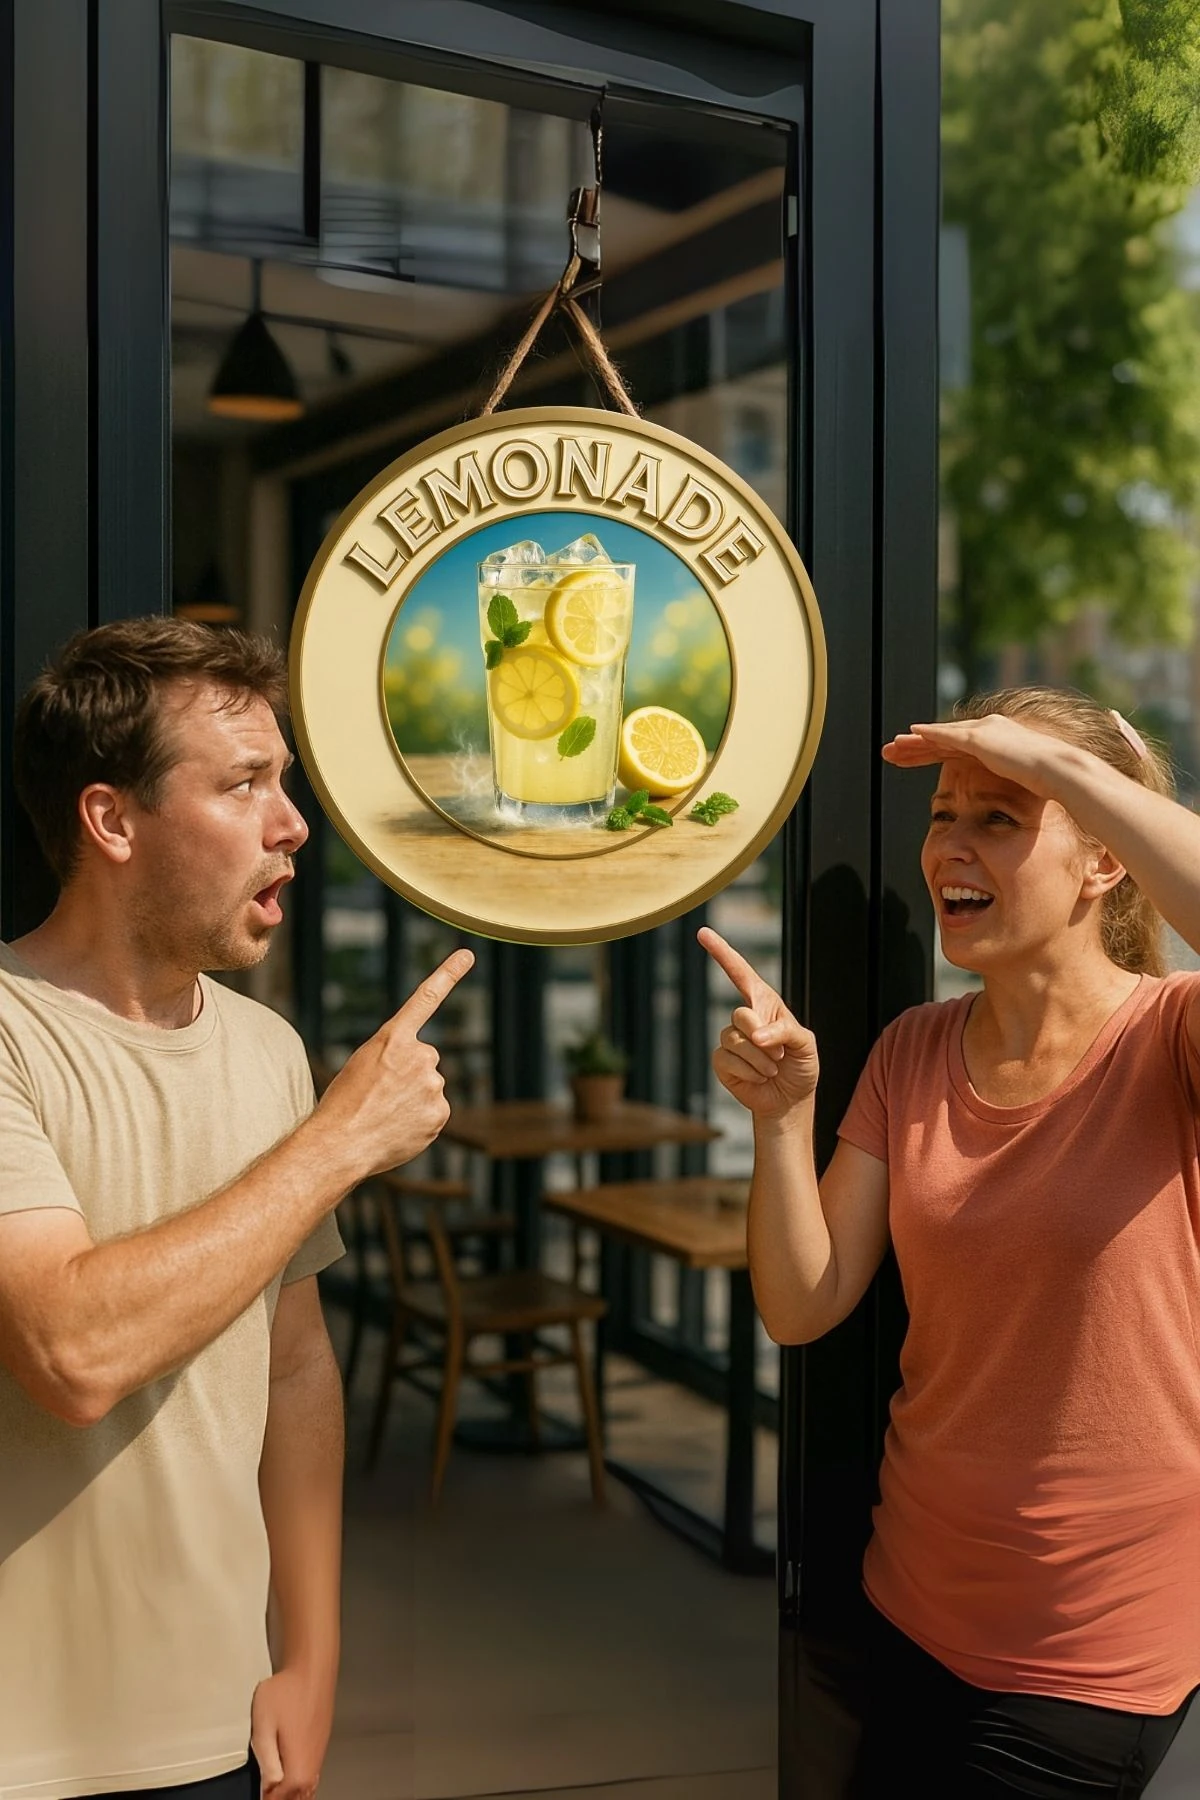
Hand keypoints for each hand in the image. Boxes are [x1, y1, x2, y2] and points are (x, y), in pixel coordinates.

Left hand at [251, 1667, 332, 1799]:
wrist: (312, 1668)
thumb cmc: (287, 1691)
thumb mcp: (263, 1727)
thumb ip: (266, 1761)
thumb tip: (268, 1785)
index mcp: (298, 1767)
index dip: (268, 1799)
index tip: (260, 1797)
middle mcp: (312, 1764)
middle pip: (298, 1797)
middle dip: (283, 1799)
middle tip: (269, 1794)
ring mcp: (318, 1753)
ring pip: (308, 1788)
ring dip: (293, 1794)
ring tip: (279, 1792)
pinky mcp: (320, 1742)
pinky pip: (312, 1775)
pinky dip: (302, 1785)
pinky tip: (295, 1782)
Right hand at [317, 949, 474, 1176]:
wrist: (340, 1143)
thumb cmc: (344, 1103)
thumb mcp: (363, 1064)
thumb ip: (397, 1058)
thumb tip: (425, 1077)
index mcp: (394, 1038)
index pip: (426, 999)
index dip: (448, 975)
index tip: (468, 955)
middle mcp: (421, 1056)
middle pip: (424, 1060)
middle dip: (409, 1073)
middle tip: (381, 1093)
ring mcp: (434, 1085)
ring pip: (429, 1087)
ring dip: (413, 1098)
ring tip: (385, 1113)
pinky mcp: (441, 1113)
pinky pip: (434, 1112)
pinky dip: (419, 1120)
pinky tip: (397, 1128)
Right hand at [698, 928, 818, 1117]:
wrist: (790, 1099)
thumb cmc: (801, 1066)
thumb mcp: (806, 1044)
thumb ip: (785, 1032)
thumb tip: (756, 1036)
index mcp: (765, 1003)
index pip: (740, 972)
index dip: (721, 952)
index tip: (702, 933)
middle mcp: (745, 1017)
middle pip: (741, 1014)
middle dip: (763, 1038)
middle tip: (779, 1055)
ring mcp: (730, 1038)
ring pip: (735, 1040)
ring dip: (760, 1060)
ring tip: (772, 1069)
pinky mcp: (721, 1061)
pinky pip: (727, 1060)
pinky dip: (749, 1073)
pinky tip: (758, 1078)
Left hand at [881, 715, 1062, 796]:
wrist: (1058, 772)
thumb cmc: (1047, 783)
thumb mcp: (1021, 782)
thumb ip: (1007, 785)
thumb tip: (1006, 803)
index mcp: (994, 742)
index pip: (954, 747)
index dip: (930, 752)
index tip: (911, 758)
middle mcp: (987, 730)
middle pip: (941, 740)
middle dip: (914, 746)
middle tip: (891, 750)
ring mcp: (983, 732)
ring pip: (938, 737)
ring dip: (913, 743)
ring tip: (891, 747)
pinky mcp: (980, 739)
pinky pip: (946, 737)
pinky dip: (928, 735)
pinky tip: (912, 735)